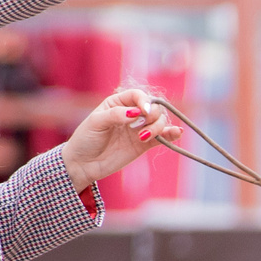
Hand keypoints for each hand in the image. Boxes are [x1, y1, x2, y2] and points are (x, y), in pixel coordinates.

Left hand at [60, 88, 178, 193]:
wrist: (83, 164)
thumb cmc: (86, 140)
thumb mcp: (96, 123)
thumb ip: (116, 115)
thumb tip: (136, 112)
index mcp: (118, 103)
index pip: (138, 95)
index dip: (144, 101)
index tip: (143, 111)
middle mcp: (131, 114)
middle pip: (153, 107)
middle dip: (152, 115)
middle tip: (141, 128)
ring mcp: (139, 129)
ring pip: (159, 121)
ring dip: (158, 127)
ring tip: (144, 137)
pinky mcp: (144, 144)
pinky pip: (162, 137)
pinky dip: (171, 134)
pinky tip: (177, 133)